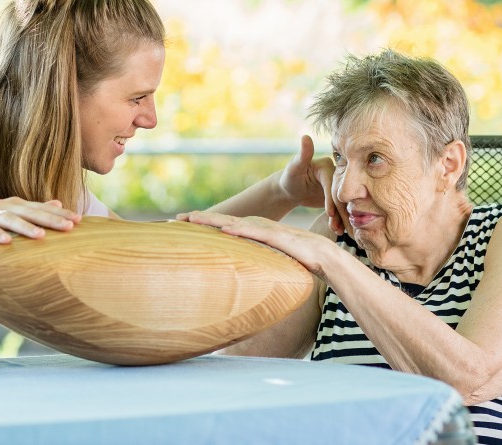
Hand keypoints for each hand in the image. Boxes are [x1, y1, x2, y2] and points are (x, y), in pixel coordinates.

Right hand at [0, 197, 80, 249]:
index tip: (79, 220)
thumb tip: (57, 203)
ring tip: (41, 236)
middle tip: (69, 226)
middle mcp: (3, 206)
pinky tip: (6, 242)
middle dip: (50, 219)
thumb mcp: (10, 216)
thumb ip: (33, 210)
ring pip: (9, 219)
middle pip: (30, 212)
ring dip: (25, 227)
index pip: (41, 208)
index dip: (59, 214)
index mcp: (15, 205)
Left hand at [179, 210, 336, 279]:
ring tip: (192, 219)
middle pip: (223, 220)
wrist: (326, 258)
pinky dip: (240, 230)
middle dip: (200, 218)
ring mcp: (267, 231)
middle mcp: (258, 227)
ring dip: (213, 220)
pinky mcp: (278, 238)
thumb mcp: (270, 264)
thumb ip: (256, 266)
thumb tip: (240, 281)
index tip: (183, 225)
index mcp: (255, 232)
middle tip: (176, 218)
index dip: (204, 224)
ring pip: (234, 223)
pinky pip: (255, 233)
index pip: (224, 226)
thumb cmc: (299, 262)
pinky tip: (225, 230)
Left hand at [279, 135, 344, 234]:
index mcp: (328, 166)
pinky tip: (337, 230)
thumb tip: (305, 137)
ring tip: (337, 230)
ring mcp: (337, 187)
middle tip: (337, 225)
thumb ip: (302, 154)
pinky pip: (339, 209)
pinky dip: (338, 219)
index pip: (331, 183)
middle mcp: (336, 175)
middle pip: (340, 194)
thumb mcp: (294, 167)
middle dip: (338, 211)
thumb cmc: (289, 176)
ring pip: (341, 203)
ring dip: (340, 218)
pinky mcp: (336, 196)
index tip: (329, 212)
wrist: (289, 189)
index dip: (331, 198)